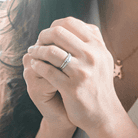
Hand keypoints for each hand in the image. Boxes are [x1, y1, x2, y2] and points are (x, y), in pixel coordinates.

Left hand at [26, 16, 123, 133]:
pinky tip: (36, 67)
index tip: (49, 35)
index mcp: (98, 47)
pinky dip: (37, 66)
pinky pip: (47, 71)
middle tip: (38, 43)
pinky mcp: (72, 88)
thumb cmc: (98, 85)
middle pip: (58, 33)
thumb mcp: (102, 60)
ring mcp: (82, 72)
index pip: (70, 23)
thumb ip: (91, 41)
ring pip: (50, 51)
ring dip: (37, 51)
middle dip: (43, 36)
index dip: (54, 26)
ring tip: (33, 54)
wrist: (104, 114)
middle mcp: (92, 57)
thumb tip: (72, 24)